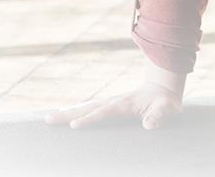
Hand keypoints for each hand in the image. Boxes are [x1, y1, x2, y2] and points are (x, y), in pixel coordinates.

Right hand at [44, 79, 182, 129]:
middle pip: (85, 108)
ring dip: (67, 112)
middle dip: (67, 114)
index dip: (89, 119)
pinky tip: (66, 116)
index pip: (102, 113)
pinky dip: (75, 112)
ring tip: (50, 118)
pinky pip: (88, 109)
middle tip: (48, 119)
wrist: (161, 88)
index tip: (74, 126)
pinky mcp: (109, 106)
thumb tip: (148, 125)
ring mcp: (109, 103)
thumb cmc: (165, 102)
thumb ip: (158, 116)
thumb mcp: (167, 108)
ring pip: (84, 108)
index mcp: (123, 104)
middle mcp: (112, 102)